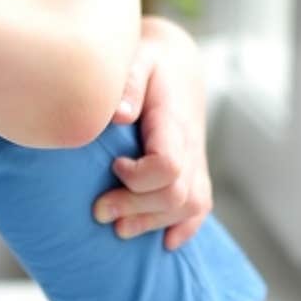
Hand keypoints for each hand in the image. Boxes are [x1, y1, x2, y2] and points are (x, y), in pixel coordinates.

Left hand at [91, 16, 212, 250]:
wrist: (177, 61)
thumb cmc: (148, 58)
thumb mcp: (137, 57)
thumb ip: (128, 82)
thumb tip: (118, 116)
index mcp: (173, 120)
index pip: (169, 164)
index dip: (140, 177)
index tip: (114, 166)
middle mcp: (191, 144)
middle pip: (178, 194)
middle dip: (136, 209)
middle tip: (99, 210)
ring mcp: (196, 160)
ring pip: (191, 206)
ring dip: (154, 223)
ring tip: (117, 227)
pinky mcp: (195, 169)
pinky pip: (201, 205)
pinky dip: (185, 228)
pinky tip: (165, 243)